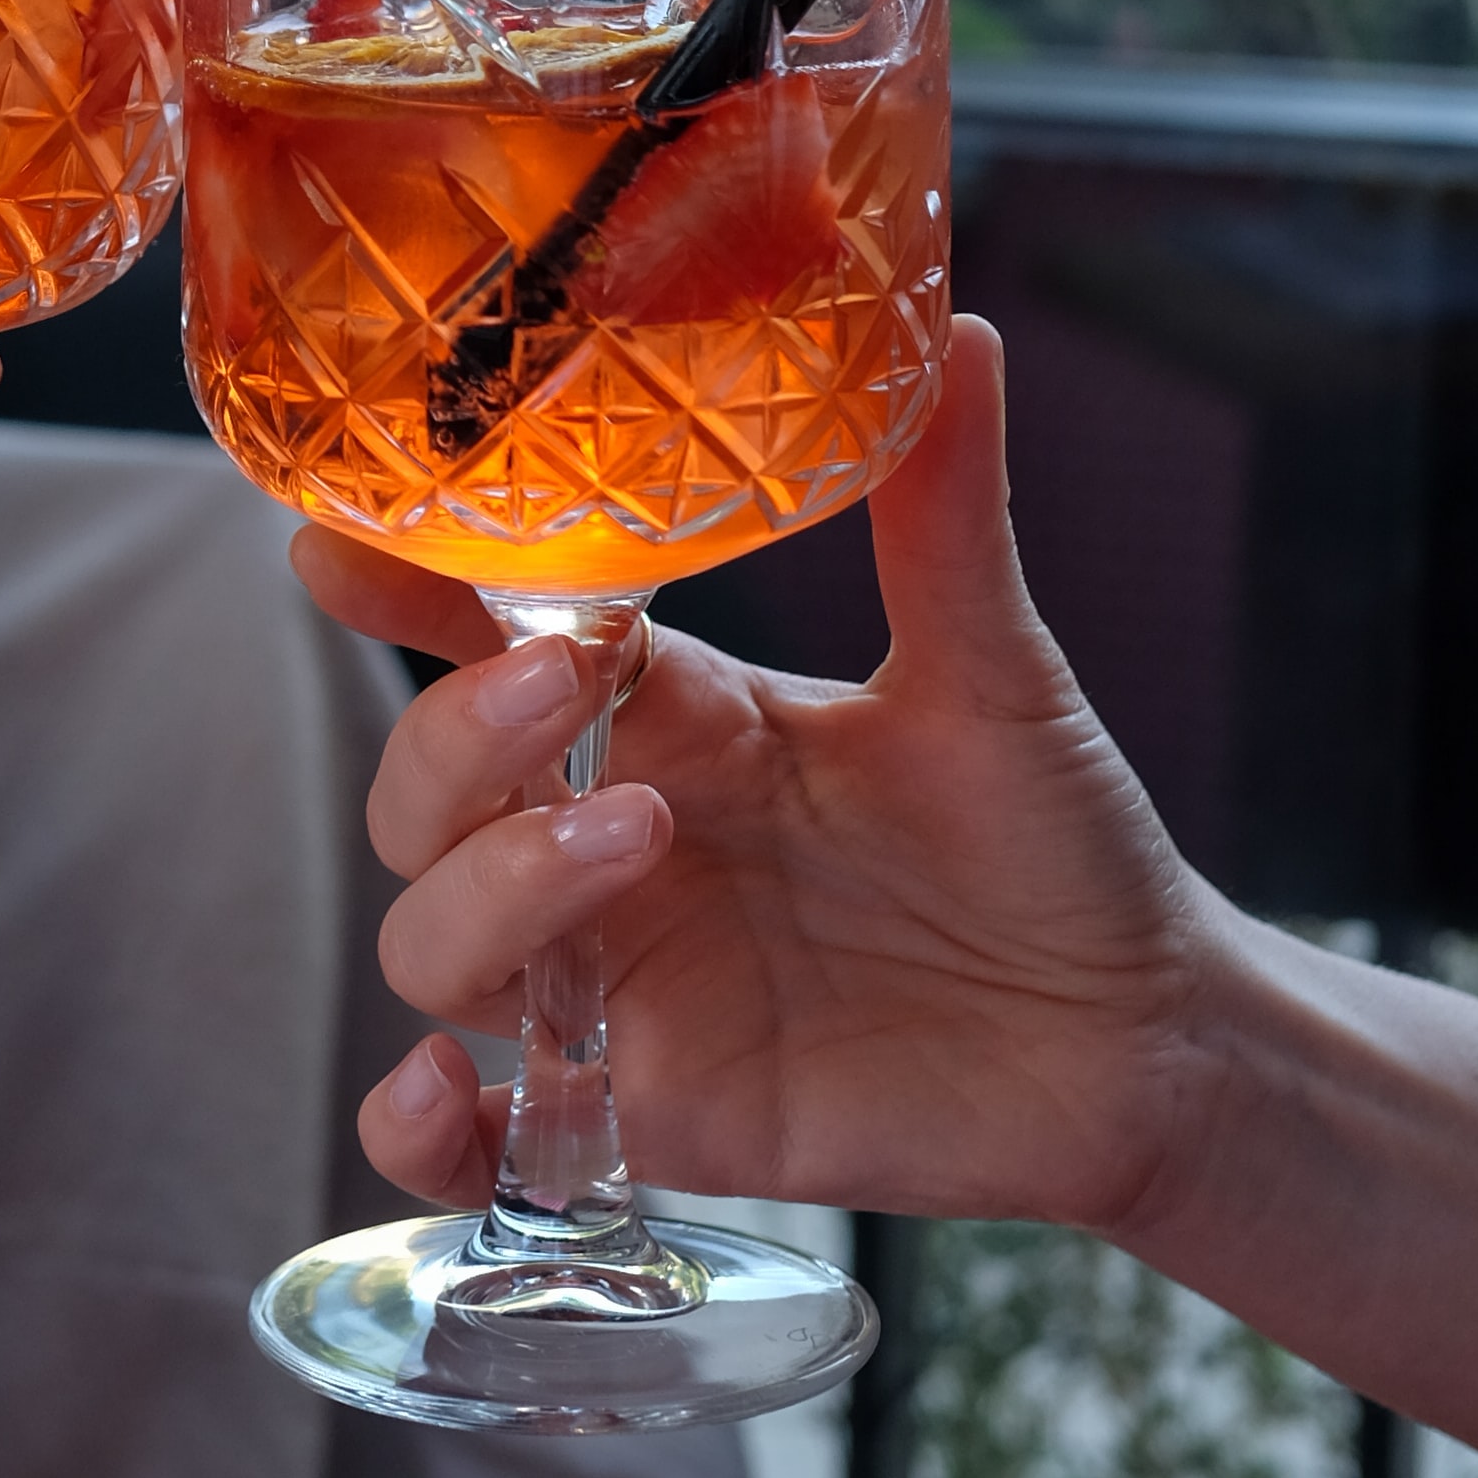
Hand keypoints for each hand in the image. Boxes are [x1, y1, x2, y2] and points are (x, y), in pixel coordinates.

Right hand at [292, 319, 1230, 1240]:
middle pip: (426, 792)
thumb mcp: (993, 673)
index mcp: (675, 717)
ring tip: (636, 843)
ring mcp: (619, 982)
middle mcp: (615, 841)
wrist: (1144, 1039)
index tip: (333, 543)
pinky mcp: (648, 1113)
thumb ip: (943, 519)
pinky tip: (445, 1092)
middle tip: (566, 690)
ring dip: (489, 889)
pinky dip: (423, 1127)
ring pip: (436, 938)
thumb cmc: (1059, 842)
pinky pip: (476, 1140)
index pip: (486, 639)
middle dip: (455, 734)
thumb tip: (956, 337)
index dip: (398, 591)